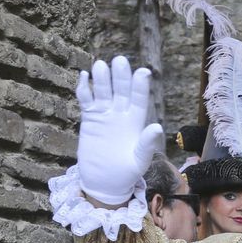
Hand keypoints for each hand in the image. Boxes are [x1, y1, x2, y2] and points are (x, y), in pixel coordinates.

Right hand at [75, 57, 164, 205]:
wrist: (104, 182)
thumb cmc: (126, 173)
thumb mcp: (139, 161)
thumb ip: (146, 144)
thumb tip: (157, 127)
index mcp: (136, 123)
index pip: (140, 101)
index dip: (140, 87)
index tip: (143, 72)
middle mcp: (121, 114)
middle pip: (121, 91)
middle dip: (121, 77)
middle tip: (120, 60)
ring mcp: (104, 114)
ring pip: (103, 92)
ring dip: (102, 79)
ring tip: (100, 65)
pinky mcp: (89, 118)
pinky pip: (86, 99)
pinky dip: (84, 88)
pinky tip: (83, 76)